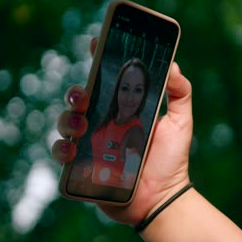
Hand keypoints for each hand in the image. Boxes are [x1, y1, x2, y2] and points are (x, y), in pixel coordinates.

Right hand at [52, 38, 192, 224]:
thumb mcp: (180, 123)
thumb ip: (180, 94)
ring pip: (66, 124)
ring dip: (67, 120)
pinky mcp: (82, 168)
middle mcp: (103, 124)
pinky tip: (72, 149)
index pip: (105, 81)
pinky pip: (63, 155)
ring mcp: (91, 145)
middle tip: (84, 95)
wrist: (163, 197)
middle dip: (76, 92)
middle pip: (79, 101)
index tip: (96, 44)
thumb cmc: (171, 160)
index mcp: (122, 110)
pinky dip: (62, 149)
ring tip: (81, 125)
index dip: (98, 61)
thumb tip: (174, 65)